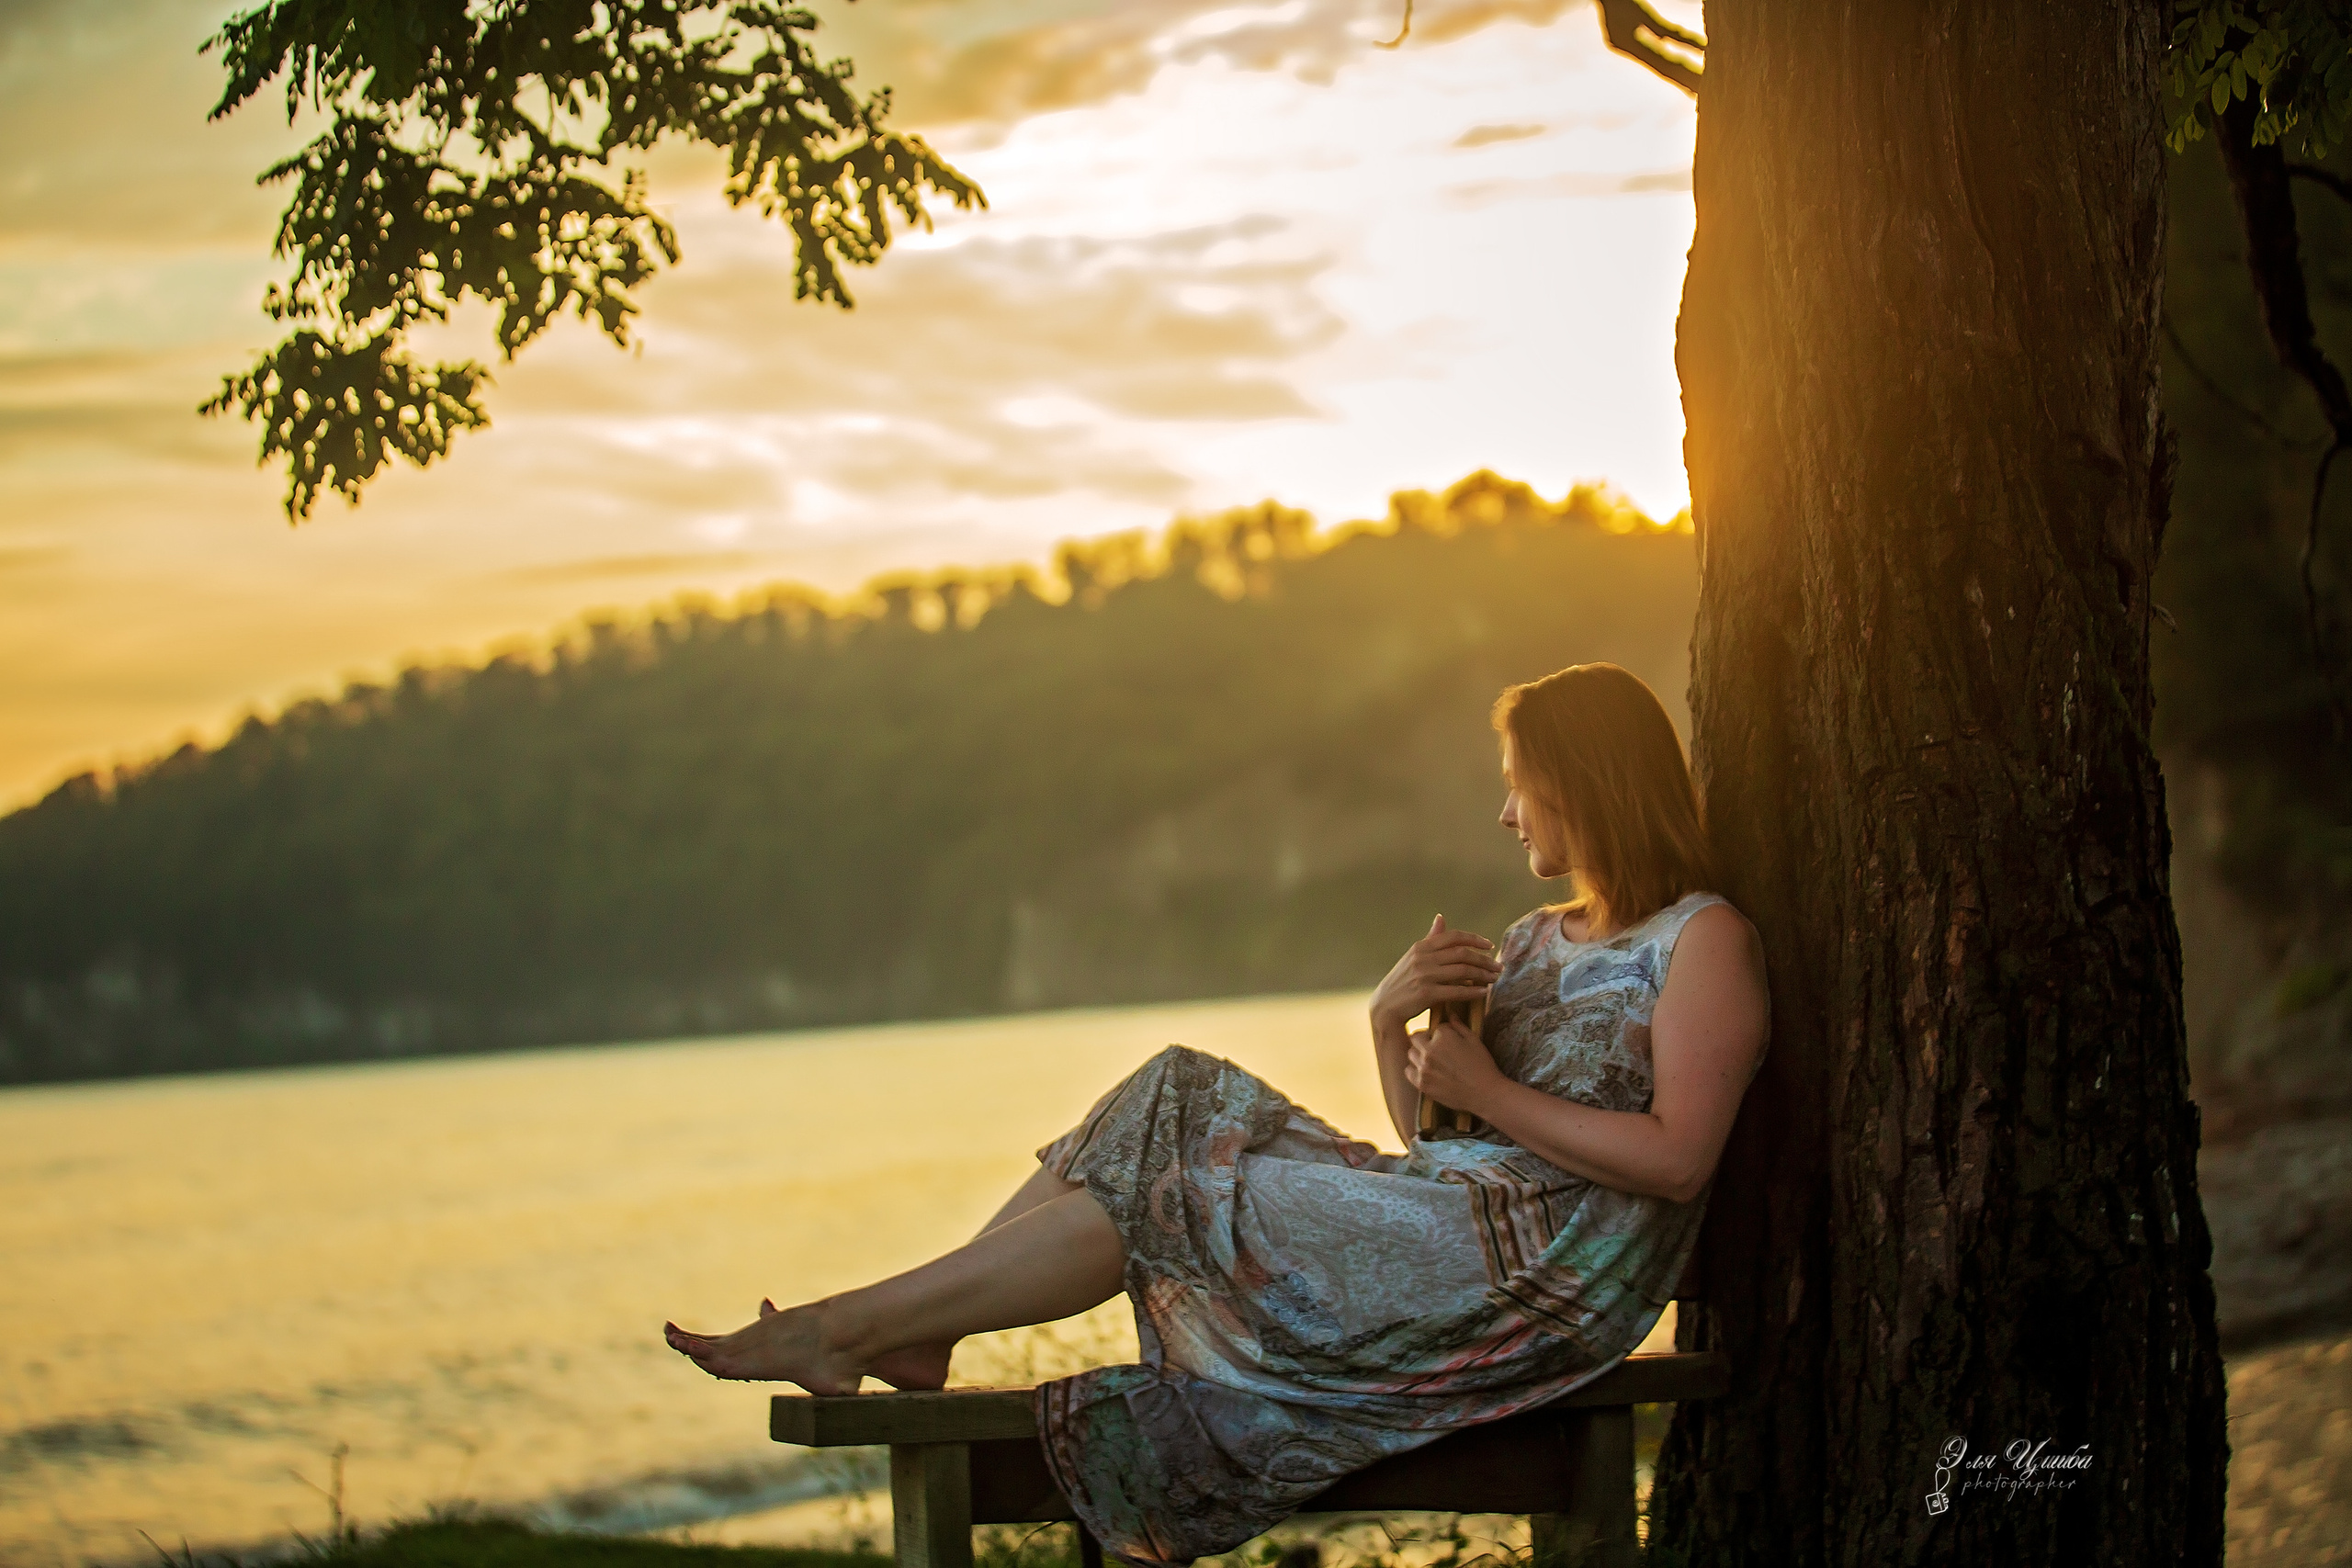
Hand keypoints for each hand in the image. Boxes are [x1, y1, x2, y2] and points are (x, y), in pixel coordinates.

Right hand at [1370, 914, 1500, 1033]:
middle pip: (1462, 954)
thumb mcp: (1413, 956)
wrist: (1384, 1007)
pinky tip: (1483, 992)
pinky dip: (1473, 991)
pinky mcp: (1427, 994)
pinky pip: (1457, 991)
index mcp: (1421, 947)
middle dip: (1484, 959)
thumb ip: (1430, 939)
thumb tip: (1441, 918)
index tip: (1490, 946)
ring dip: (1483, 974)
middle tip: (1498, 966)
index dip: (1475, 939)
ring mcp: (1424, 976)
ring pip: (1463, 971)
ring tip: (1495, 978)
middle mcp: (1422, 958)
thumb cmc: (1402, 981)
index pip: (1454, 937)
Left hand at [1405, 1018, 1506, 1115]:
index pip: (1434, 1028)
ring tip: (1433, 1061)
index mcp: (1443, 1036)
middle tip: (1436, 1048)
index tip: (1449, 1041)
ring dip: (1419, 1054)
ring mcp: (1424, 1068)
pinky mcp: (1422, 1084)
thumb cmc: (1483, 1066)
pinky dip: (1415, 1070)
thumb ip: (1459, 1026)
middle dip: (1425, 1040)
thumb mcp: (1474, 1040)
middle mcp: (1430, 1050)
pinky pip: (1409, 1071)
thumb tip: (1450, 1014)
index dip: (1442, 1034)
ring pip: (1411, 1053)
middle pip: (1416, 1038)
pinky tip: (1427, 1072)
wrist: (1485, 1094)